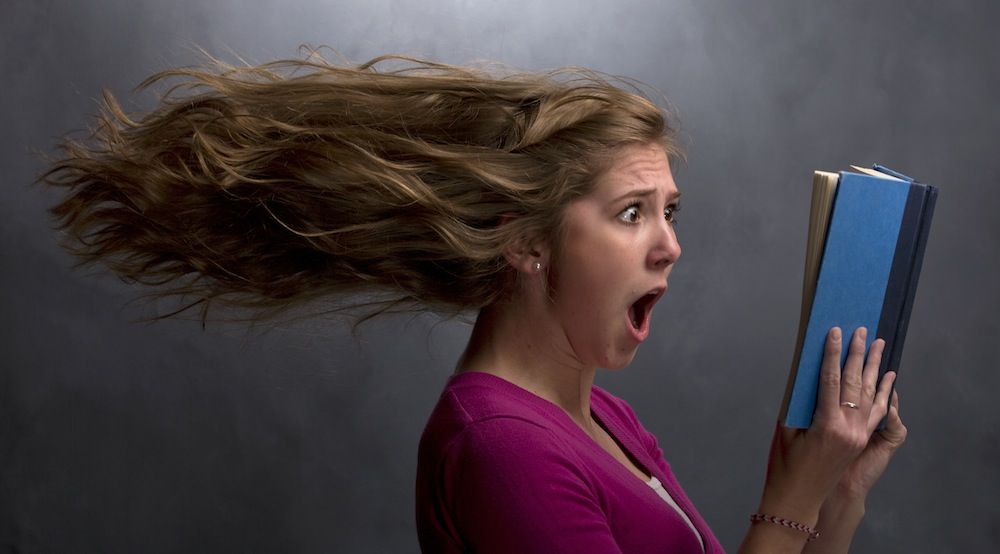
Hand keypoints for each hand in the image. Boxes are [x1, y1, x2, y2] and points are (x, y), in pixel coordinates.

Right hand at [757, 327, 895, 524]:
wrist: (800, 497)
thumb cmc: (785, 465)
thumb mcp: (786, 429)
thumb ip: (798, 402)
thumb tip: (807, 374)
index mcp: (827, 424)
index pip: (831, 379)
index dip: (833, 353)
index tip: (835, 331)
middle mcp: (848, 428)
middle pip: (854, 382)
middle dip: (857, 354)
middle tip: (862, 331)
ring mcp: (859, 435)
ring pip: (869, 394)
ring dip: (874, 367)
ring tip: (878, 345)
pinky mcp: (862, 440)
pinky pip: (876, 410)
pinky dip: (883, 391)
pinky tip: (888, 377)